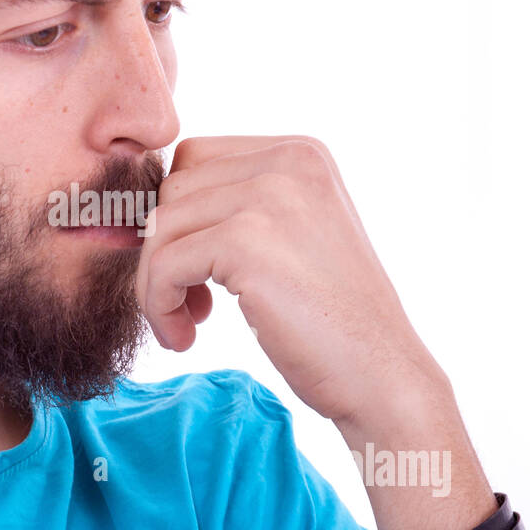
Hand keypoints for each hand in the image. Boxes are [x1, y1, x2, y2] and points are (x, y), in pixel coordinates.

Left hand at [134, 135, 448, 425]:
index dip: (181, 217)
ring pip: (160, 225)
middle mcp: (288, 160)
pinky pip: (163, 263)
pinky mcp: (245, 241)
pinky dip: (159, 304)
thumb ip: (241, 209)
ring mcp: (269, 196)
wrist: (381, 374)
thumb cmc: (334, 322)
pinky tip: (185, 336)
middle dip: (164, 248)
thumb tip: (148, 212)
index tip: (195, 273)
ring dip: (156, 282)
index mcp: (301, 154)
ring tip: (184, 325)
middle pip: (174, 188)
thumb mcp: (293, 239)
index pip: (197, 160)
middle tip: (189, 304)